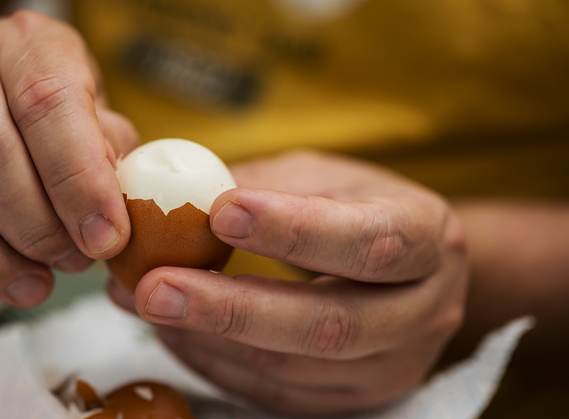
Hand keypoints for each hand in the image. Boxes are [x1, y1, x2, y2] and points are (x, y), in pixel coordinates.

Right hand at [0, 10, 137, 306]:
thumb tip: (112, 217)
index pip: (46, 103)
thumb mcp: (94, 110)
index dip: (78, 180)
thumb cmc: (38, 102)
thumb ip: (109, 154)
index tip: (103, 237)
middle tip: (69, 262)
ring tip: (30, 283)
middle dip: (34, 228)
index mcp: (25, 44)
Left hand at [109, 151, 467, 414]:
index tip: (220, 211)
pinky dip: (219, 366)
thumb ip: (262, 186)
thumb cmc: (357, 208)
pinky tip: (178, 334)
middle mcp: (423, 309)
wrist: (411, 269)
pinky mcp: (357, 398)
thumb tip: (175, 197)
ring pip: (297, 370)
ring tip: (149, 305)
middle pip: (331, 323)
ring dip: (212, 341)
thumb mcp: (323, 177)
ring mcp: (395, 364)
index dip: (294, 230)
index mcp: (424, 234)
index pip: (367, 239)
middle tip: (156, 286)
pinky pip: (281, 396)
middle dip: (235, 309)